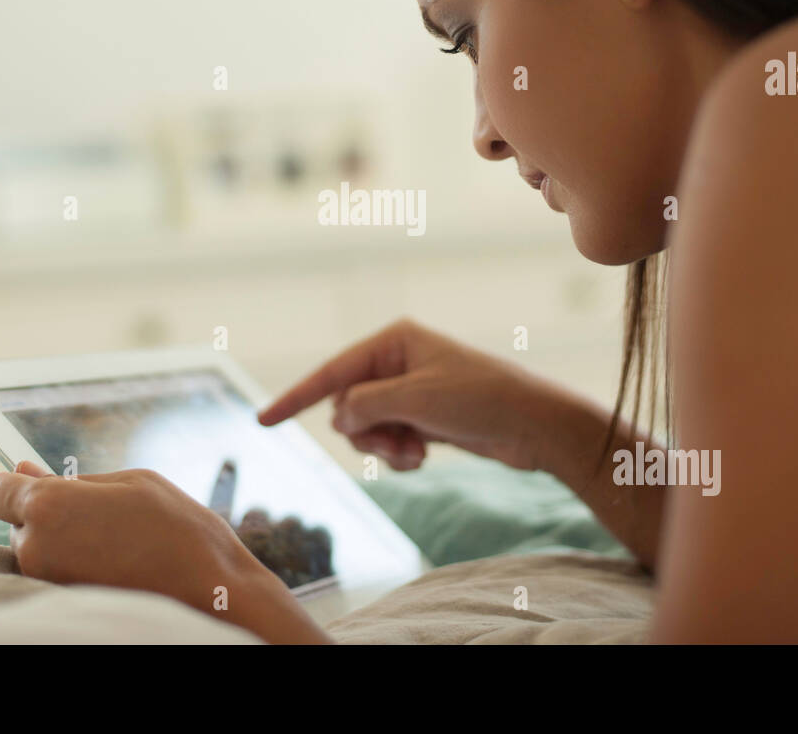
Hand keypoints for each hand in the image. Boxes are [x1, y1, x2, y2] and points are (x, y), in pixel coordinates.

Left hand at [0, 462, 330, 642]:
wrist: (207, 589)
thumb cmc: (175, 527)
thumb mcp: (129, 482)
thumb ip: (71, 478)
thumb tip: (22, 470)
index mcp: (48, 505)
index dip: (15, 484)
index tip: (37, 483)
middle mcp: (35, 547)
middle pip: (18, 521)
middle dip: (47, 513)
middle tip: (101, 515)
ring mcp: (46, 581)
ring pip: (35, 549)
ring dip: (61, 540)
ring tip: (114, 541)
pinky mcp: (61, 601)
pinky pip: (53, 573)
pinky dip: (73, 565)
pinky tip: (112, 563)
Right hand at [258, 317, 592, 474]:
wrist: (535, 425)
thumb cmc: (481, 399)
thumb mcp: (415, 399)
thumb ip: (365, 405)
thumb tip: (340, 416)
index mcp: (393, 341)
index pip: (330, 373)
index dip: (295, 398)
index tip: (262, 421)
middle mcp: (396, 361)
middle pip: (346, 405)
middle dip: (363, 432)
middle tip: (395, 442)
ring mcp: (408, 390)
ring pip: (366, 428)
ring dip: (383, 448)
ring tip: (414, 453)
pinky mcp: (421, 416)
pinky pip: (388, 440)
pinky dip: (399, 455)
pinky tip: (424, 456)